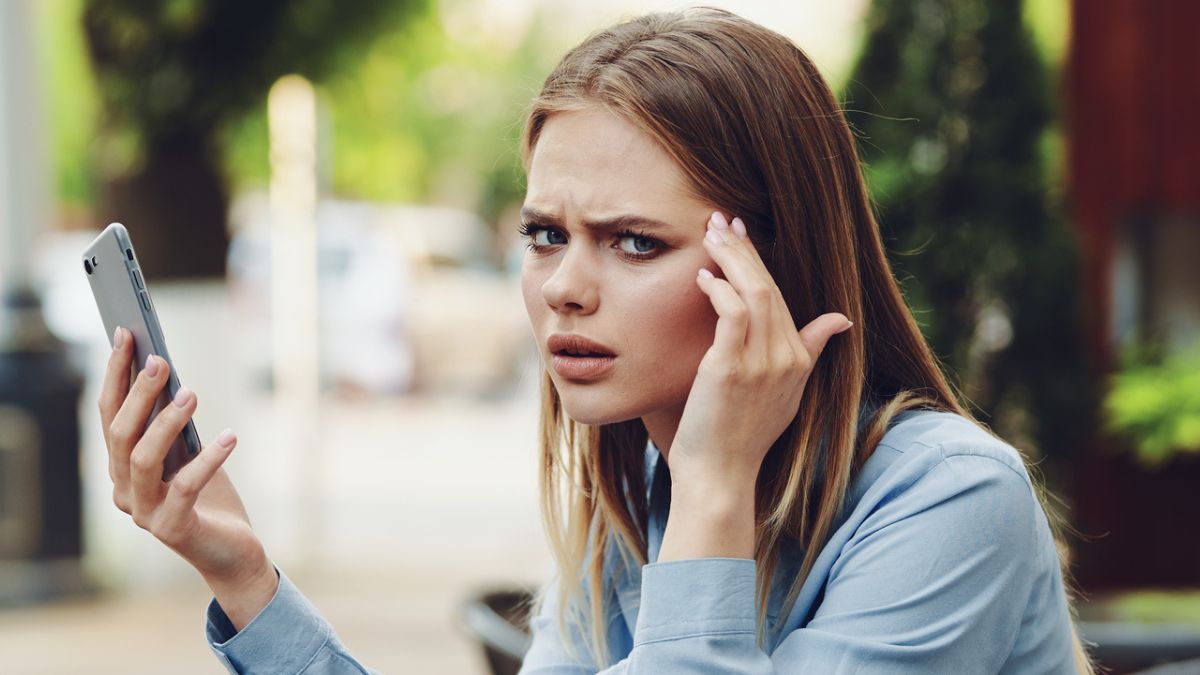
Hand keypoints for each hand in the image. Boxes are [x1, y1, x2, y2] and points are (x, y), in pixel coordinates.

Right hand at [100, 327, 276, 627]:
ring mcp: (145, 514)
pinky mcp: (174, 530)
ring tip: (192, 394)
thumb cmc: (212, 496)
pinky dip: (208, 459)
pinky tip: (231, 436)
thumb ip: (176, 424)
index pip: (110, 415)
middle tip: (160, 361)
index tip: (126, 334)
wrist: (234, 552)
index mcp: (121, 469)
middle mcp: (124, 491)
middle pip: (119, 435)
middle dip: (137, 394)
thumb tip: (171, 376)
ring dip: (165, 423)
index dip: (116, 375)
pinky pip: (185, 488)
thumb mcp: (191, 453)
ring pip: (141, 460)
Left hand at [658, 212, 850, 560]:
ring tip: (710, 235)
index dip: (760, 264)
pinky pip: (732, 311)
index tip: (740, 237)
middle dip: (745, 250)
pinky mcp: (733, 367)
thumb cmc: (736, 437)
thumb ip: (804, 353)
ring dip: (731, 258)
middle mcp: (787, 358)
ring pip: (755, 291)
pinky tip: (703, 277)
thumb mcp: (780, 394)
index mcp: (798, 361)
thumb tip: (840, 320)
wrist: (719, 476)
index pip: (782, 298)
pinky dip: (720, 288)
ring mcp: (763, 363)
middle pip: (770, 288)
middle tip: (722, 221)